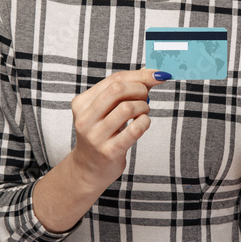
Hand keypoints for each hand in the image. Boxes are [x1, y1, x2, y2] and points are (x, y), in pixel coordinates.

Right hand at [70, 69, 169, 186]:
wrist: (89, 168)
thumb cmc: (102, 133)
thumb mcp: (106, 110)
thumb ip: (125, 90)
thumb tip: (153, 73)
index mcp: (82, 103)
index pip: (114, 79)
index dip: (140, 75)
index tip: (158, 75)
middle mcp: (85, 118)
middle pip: (118, 89)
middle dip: (140, 89)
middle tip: (146, 97)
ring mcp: (96, 136)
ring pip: (127, 108)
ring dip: (143, 107)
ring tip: (143, 112)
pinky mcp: (109, 151)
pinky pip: (134, 130)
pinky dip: (145, 122)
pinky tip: (143, 123)